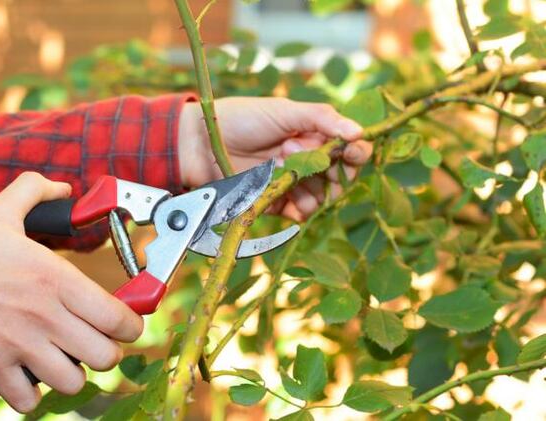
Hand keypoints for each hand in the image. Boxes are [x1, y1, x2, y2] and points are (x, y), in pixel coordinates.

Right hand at [0, 172, 142, 412]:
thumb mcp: (1, 209)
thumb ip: (36, 191)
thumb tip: (62, 187)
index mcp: (56, 278)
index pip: (119, 319)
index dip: (131, 326)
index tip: (124, 324)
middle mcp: (46, 316)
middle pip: (105, 357)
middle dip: (105, 352)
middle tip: (93, 342)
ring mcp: (20, 345)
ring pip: (72, 383)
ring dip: (71, 374)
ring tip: (61, 360)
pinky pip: (29, 401)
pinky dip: (32, 395)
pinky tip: (27, 375)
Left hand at [178, 97, 372, 219]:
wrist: (201, 143)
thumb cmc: (241, 119)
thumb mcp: (284, 111)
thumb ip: (322, 118)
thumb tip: (359, 132)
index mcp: (313, 135)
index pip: (348, 149)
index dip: (355, 152)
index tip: (353, 152)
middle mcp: (306, 160)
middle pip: (340, 177)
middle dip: (331, 170)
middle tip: (302, 154)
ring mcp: (292, 183)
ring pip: (322, 197)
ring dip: (311, 186)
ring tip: (282, 165)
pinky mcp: (276, 202)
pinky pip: (300, 213)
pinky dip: (300, 208)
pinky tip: (287, 194)